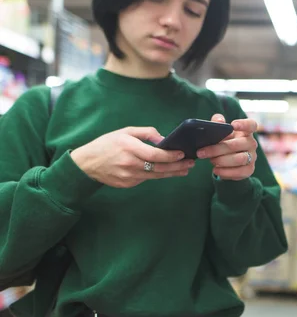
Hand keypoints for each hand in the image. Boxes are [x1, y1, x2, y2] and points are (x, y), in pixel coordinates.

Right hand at [70, 127, 195, 187]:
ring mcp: (129, 176)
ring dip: (172, 173)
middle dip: (177, 166)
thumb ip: (145, 133)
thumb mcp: (125, 132)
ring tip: (184, 170)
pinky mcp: (127, 184)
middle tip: (190, 164)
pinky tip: (167, 171)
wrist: (86, 164)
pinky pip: (146, 179)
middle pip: (159, 168)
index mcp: (129, 148)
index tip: (182, 154)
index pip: (155, 155)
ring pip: (155, 176)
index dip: (171, 156)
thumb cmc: (106, 144)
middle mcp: (130, 164)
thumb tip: (163, 139)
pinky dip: (157, 175)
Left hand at [197, 114, 257, 180]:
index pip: (251, 125)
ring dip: (222, 160)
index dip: (244, 124)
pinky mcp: (249, 170)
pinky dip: (226, 172)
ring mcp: (252, 157)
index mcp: (246, 131)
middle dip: (217, 149)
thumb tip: (219, 121)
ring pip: (239, 159)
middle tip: (202, 152)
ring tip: (211, 161)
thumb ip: (218, 123)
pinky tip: (216, 170)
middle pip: (237, 145)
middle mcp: (251, 143)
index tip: (233, 125)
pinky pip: (239, 172)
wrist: (228, 159)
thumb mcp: (221, 131)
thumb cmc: (224, 142)